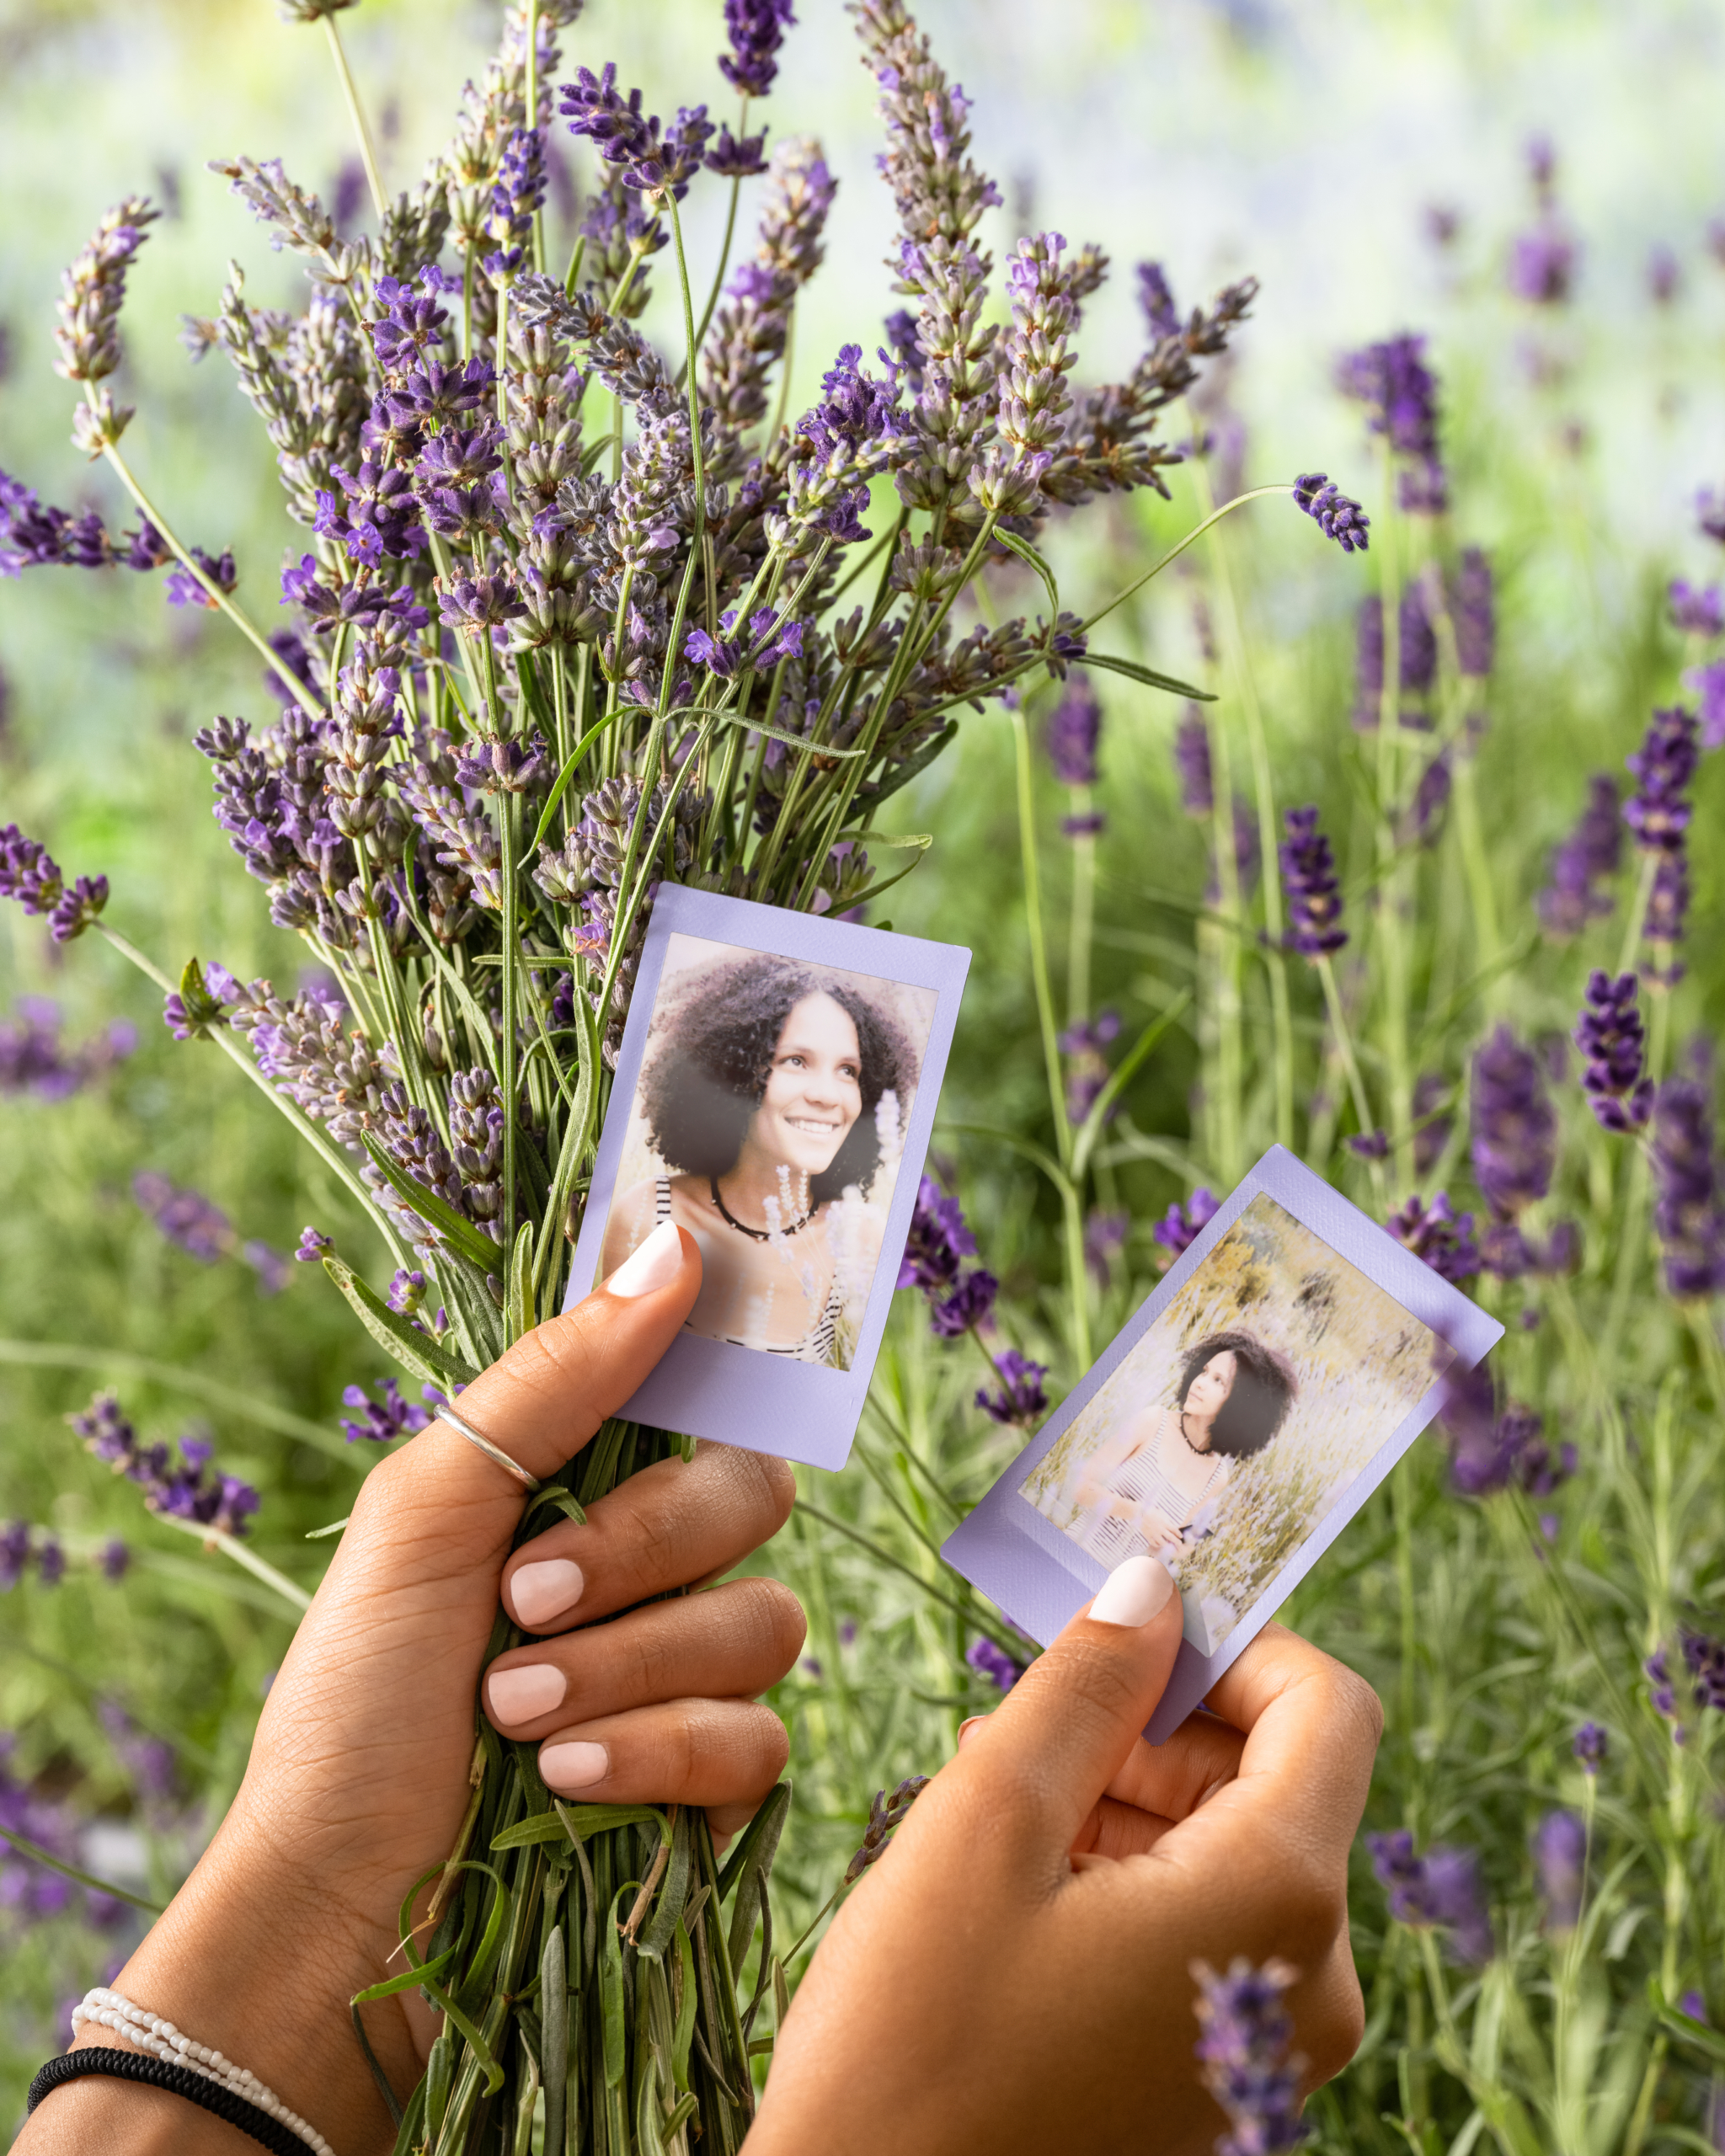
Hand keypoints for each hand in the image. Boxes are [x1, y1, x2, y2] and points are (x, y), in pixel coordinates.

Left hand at [24, 1224, 801, 2155]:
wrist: (340, 1899)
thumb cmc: (356, 1694)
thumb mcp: (427, 1508)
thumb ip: (557, 1377)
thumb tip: (674, 1245)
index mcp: (590, 1479)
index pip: (705, 1390)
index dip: (720, 1369)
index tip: (701, 1359)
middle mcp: (655, 1565)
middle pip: (754, 1496)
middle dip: (637, 1552)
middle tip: (522, 1600)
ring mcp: (693, 1675)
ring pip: (763, 1621)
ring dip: (625, 1666)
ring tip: (511, 1712)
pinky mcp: (716, 1784)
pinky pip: (757, 1740)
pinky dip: (653, 1753)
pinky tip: (564, 1779)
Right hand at [749, 1555, 1380, 2155]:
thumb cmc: (914, 2042)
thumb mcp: (989, 1820)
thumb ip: (1088, 1686)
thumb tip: (1155, 1586)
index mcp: (1278, 1901)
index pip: (1326, 1708)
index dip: (1234, 1642)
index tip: (1127, 1626)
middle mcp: (1311, 1979)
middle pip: (1274, 1779)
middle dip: (1155, 1723)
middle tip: (1025, 1713)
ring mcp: (1270, 2046)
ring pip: (1229, 1852)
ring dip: (1124, 1797)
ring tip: (996, 1796)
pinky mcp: (1221, 2084)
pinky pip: (1205, 1931)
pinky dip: (1124, 1876)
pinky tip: (1016, 1877)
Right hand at [1134, 1501, 1184, 1549]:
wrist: (1139, 1513)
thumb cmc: (1152, 1511)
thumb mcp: (1161, 1513)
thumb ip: (1167, 1520)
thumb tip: (1173, 1525)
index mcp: (1164, 1522)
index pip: (1174, 1530)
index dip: (1178, 1534)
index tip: (1180, 1536)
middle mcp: (1160, 1529)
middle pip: (1170, 1537)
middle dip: (1176, 1541)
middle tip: (1179, 1544)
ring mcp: (1154, 1533)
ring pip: (1162, 1543)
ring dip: (1167, 1544)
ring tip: (1168, 1544)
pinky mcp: (1148, 1536)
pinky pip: (1154, 1543)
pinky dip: (1158, 1545)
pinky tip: (1159, 1544)